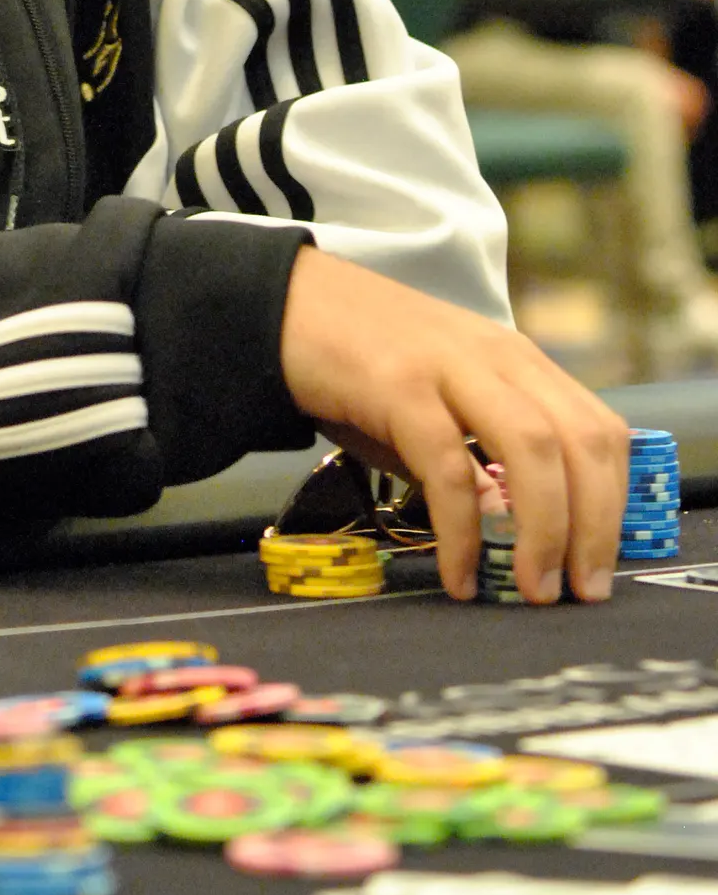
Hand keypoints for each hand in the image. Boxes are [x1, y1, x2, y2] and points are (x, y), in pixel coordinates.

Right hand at [278, 248, 627, 605]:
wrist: (282, 303)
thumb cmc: (359, 359)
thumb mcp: (435, 406)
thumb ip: (476, 460)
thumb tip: (511, 529)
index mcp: (516, 360)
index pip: (598, 430)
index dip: (612, 503)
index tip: (600, 564)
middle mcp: (496, 357)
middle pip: (581, 441)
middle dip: (593, 526)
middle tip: (582, 591)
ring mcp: (449, 367)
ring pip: (532, 449)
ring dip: (545, 531)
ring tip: (534, 590)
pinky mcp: (398, 386)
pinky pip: (449, 468)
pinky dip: (463, 532)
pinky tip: (459, 576)